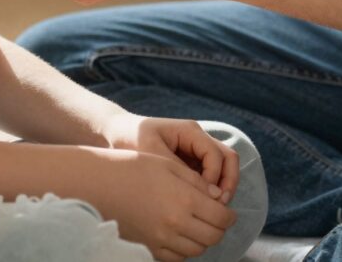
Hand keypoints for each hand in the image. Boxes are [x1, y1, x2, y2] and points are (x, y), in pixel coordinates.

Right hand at [82, 147, 235, 261]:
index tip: (228, 211)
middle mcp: (175, 224)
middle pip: (212, 237)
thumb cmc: (132, 167)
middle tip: (217, 218)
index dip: (230, 215)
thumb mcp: (167, 165)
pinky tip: (180, 235)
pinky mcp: (147, 248)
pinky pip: (176, 258)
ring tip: (198, 225)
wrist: (96, 184)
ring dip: (202, 239)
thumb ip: (197, 183)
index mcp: (183, 200)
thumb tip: (218, 198)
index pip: (221, 218)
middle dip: (219, 228)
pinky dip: (184, 250)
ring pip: (196, 250)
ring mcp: (160, 240)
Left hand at [102, 113, 239, 202]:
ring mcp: (195, 151)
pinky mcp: (189, 164)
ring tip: (213, 209)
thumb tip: (205, 194)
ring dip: (222, 188)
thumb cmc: (129, 140)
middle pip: (228, 158)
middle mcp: (197, 139)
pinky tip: (200, 208)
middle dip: (228, 182)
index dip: (215, 177)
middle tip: (220, 205)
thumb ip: (178, 171)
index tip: (205, 197)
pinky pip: (209, 176)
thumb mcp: (151, 154)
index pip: (216, 154)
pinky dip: (210, 191)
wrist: (113, 135)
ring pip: (223, 167)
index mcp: (189, 131)